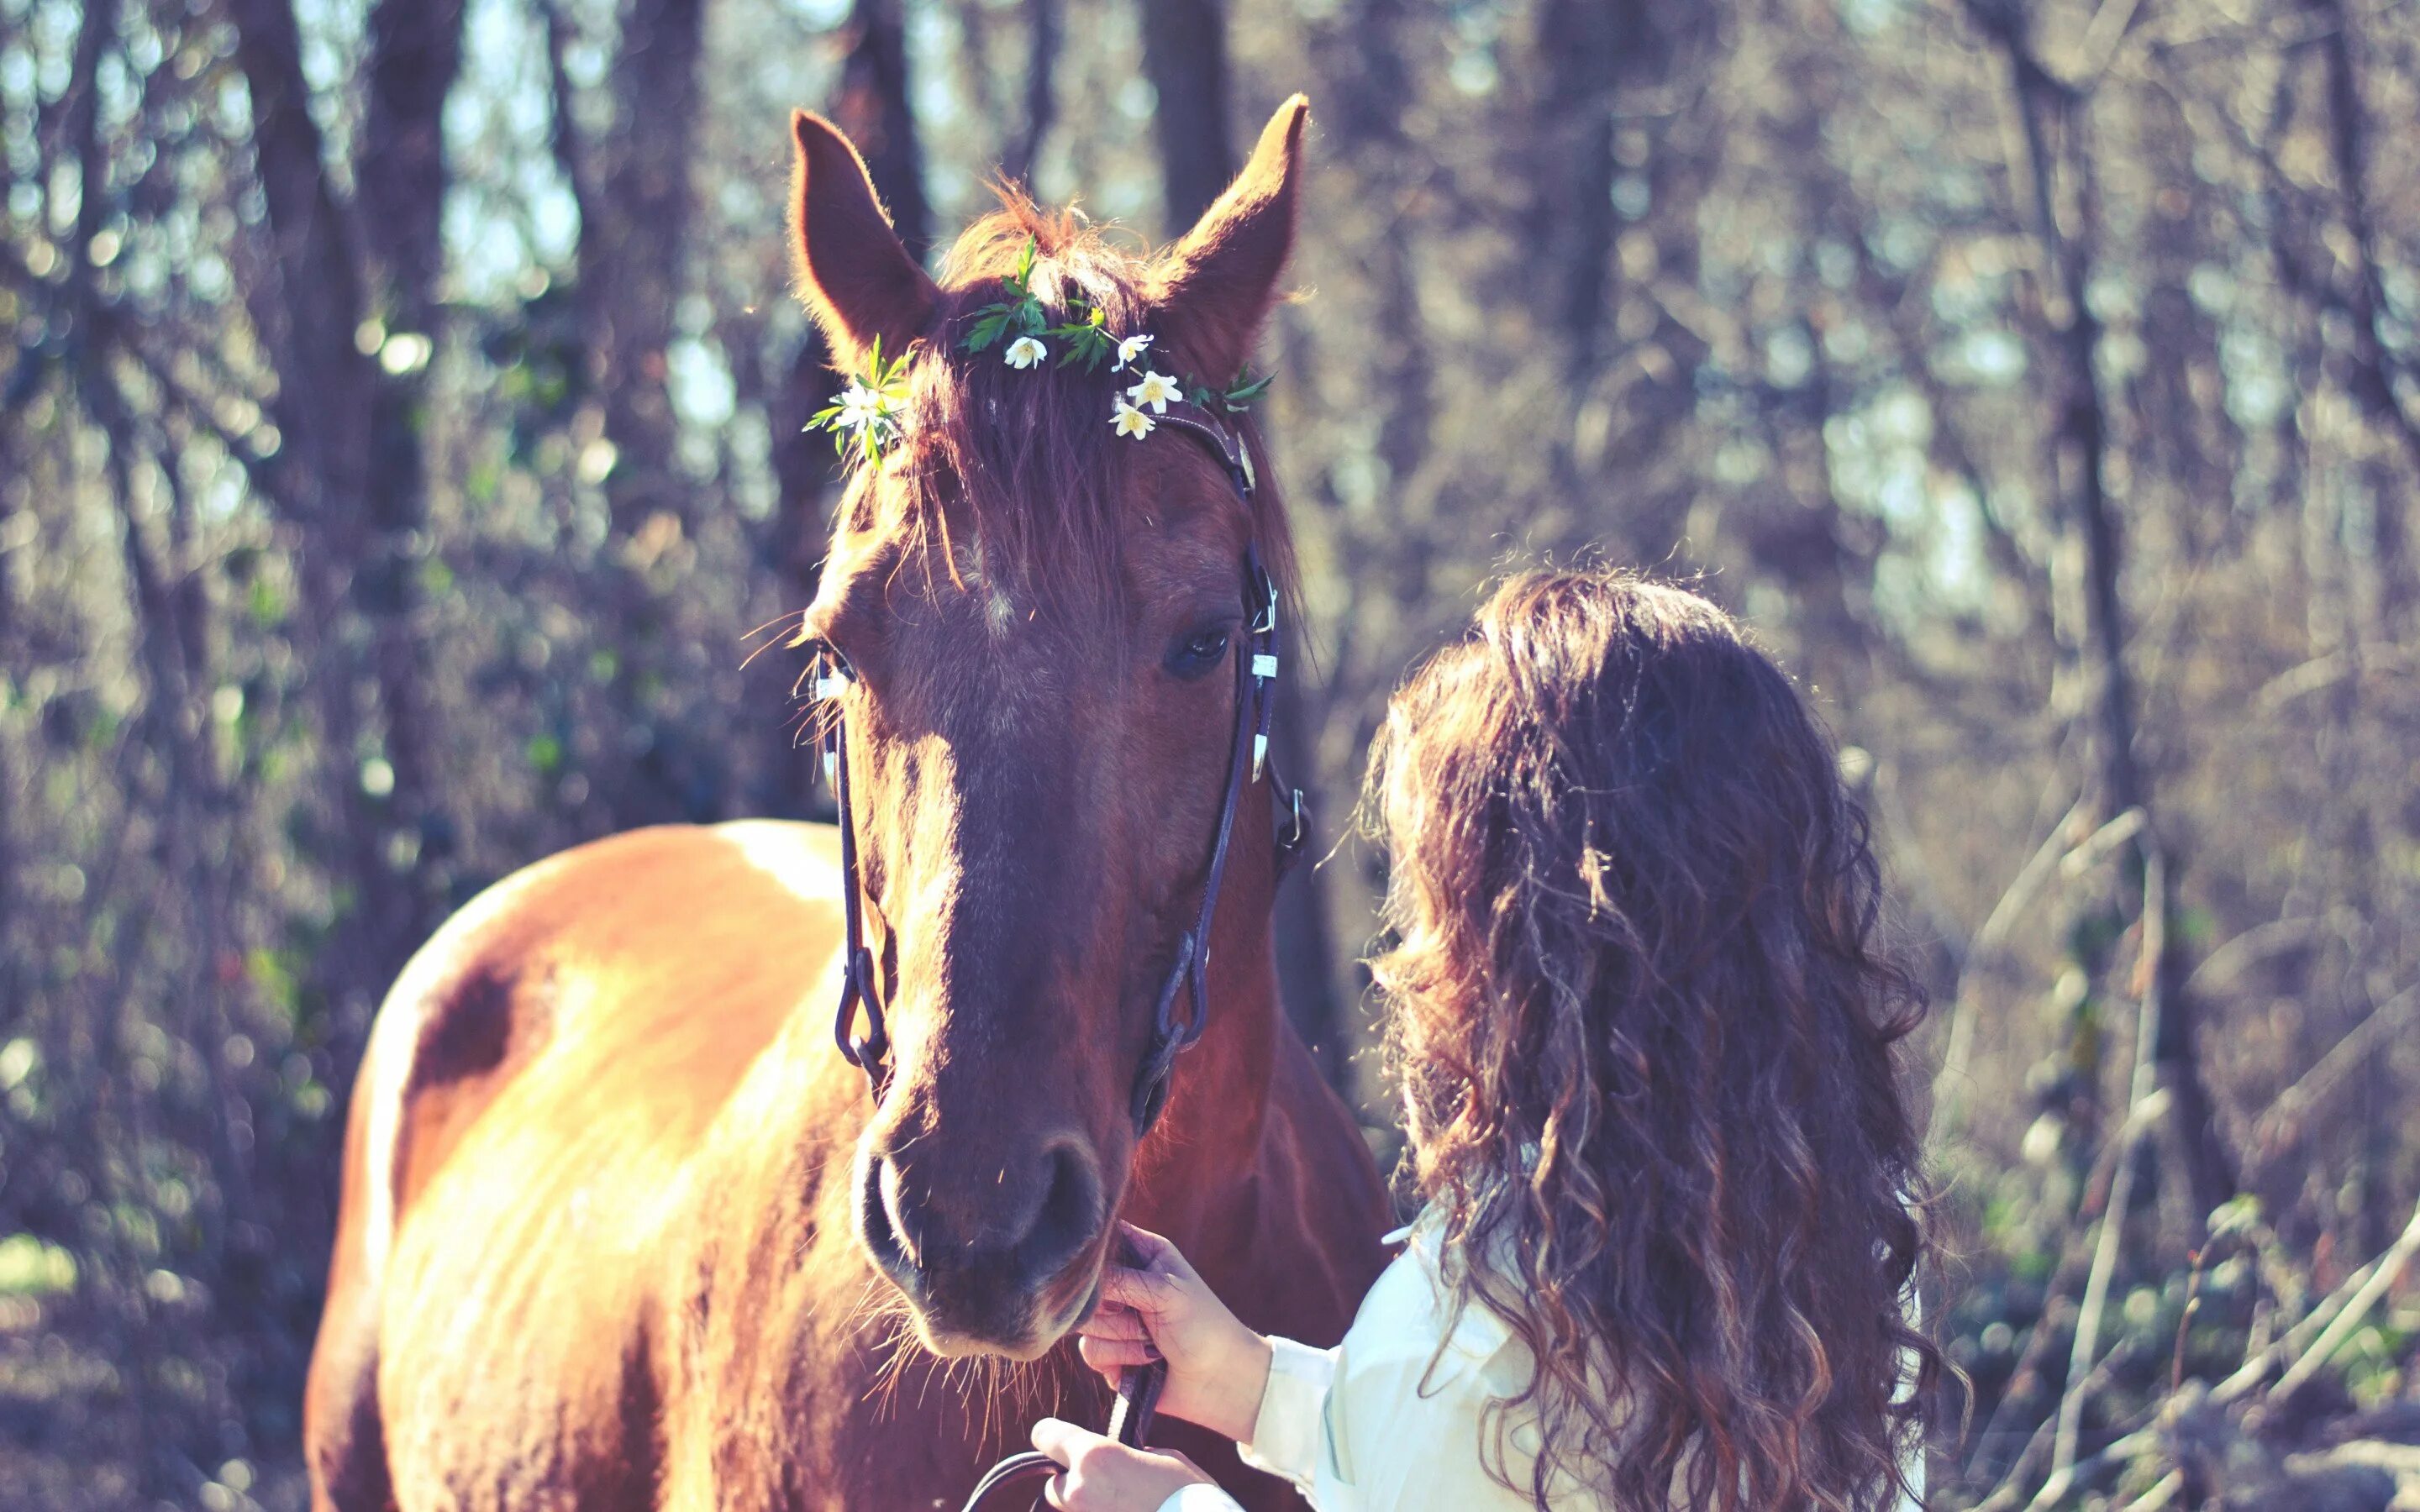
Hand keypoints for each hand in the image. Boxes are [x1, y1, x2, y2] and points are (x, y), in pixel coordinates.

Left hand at [1030, 1417, 1214, 1510]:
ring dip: (1086, 1506)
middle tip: (1105, 1485)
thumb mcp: (1161, 1457)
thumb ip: (1128, 1455)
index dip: (1052, 1436)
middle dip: (1073, 1483)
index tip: (1058, 1439)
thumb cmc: (1189, 1493)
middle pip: (1054, 1485)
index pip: (1046, 1436)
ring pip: (1069, 1510)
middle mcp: (1081, 1489)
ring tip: (1120, 1504)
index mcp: (1096, 1456)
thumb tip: (1117, 1463)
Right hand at [1075, 1222, 1271, 1442]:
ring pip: (1084, 1323)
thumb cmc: (1203, 1326)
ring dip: (1122, 1339)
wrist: (1221, 1380)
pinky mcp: (1110, 1354)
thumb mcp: (1165, 1292)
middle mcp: (1125, 1283)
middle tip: (1146, 1319)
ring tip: (1154, 1344)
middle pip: (1084, 1288)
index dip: (1094, 1255)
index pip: (1103, 1238)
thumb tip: (1080, 1278)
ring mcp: (1115, 1320)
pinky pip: (1091, 1353)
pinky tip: (1146, 1362)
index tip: (1110, 1278)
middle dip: (1114, 1310)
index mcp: (1143, 1254)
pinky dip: (1120, 1360)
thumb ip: (1120, 1279)